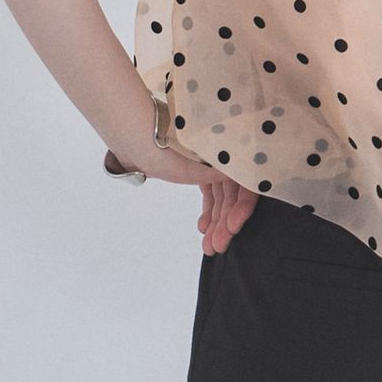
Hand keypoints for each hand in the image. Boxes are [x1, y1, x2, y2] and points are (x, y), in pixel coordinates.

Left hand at [104, 131, 260, 255]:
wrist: (135, 135)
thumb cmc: (166, 145)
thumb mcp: (194, 164)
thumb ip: (220, 173)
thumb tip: (245, 183)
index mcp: (230, 146)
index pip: (246, 181)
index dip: (241, 206)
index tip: (232, 228)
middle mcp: (227, 152)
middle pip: (233, 191)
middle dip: (226, 221)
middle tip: (217, 246)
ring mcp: (212, 160)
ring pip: (221, 195)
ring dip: (218, 221)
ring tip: (209, 246)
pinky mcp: (198, 167)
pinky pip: (210, 191)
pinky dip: (209, 210)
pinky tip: (203, 228)